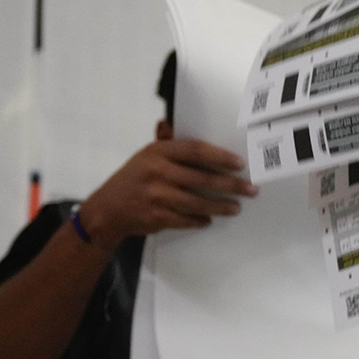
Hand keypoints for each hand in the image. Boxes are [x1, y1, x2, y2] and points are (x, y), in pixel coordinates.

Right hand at [78, 138, 255, 250]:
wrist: (108, 209)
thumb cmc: (135, 179)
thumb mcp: (148, 156)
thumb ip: (171, 147)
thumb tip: (196, 137)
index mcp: (158, 152)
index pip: (196, 151)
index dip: (221, 157)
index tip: (240, 164)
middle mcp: (158, 172)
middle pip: (204, 179)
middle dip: (232, 186)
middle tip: (251, 190)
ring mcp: (157, 196)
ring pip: (199, 203)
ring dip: (222, 207)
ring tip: (236, 208)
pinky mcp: (157, 217)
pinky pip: (188, 219)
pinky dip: (201, 220)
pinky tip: (210, 220)